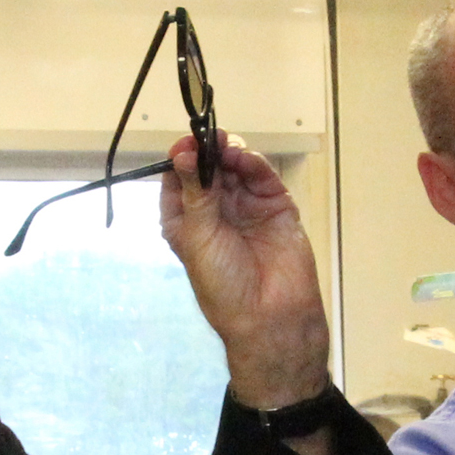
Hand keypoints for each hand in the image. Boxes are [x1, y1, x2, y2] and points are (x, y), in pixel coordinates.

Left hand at [160, 131, 329, 409]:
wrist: (271, 316)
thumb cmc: (224, 284)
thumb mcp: (199, 237)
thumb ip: (195, 193)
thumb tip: (182, 153)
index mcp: (187, 222)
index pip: (179, 180)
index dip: (180, 159)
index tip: (185, 144)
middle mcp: (216, 211)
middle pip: (208, 169)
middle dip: (206, 152)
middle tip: (208, 137)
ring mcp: (247, 207)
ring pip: (235, 168)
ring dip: (229, 154)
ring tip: (226, 147)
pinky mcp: (276, 206)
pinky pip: (262, 178)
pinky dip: (253, 164)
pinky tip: (244, 158)